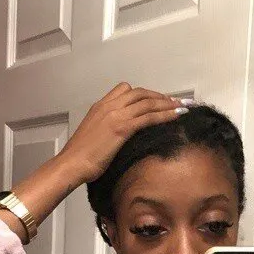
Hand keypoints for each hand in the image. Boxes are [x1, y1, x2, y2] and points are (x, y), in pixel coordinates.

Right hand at [57, 82, 188, 185]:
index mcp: (100, 106)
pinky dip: (164, 115)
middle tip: (175, 101)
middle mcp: (109, 106)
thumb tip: (121, 135)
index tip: (157, 99)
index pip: (125, 90)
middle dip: (160, 96)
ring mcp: (115, 115)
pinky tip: (175, 117)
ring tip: (181, 107)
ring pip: (147, 102)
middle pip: (140, 93)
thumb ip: (108, 129)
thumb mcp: (95, 136)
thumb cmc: (81, 156)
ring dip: (167, 103)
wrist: (72, 163)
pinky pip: (148, 117)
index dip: (145, 93)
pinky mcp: (122, 128)